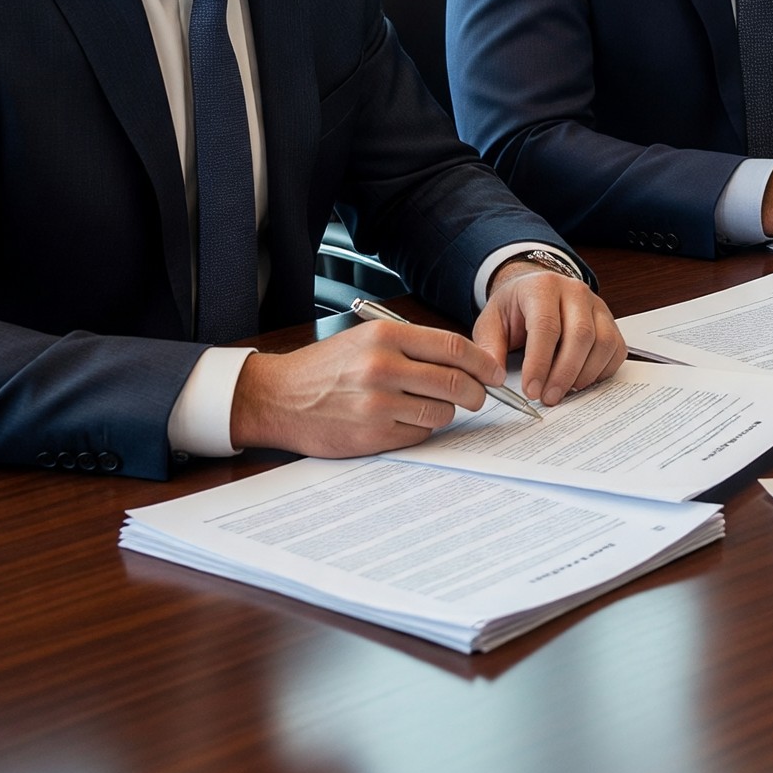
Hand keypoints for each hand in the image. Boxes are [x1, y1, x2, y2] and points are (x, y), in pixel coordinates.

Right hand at [230, 321, 498, 456]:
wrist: (276, 398)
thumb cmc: (325, 368)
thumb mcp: (366, 340)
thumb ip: (413, 346)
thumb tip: (467, 362)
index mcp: (385, 337)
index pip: (454, 348)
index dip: (483, 363)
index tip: (495, 373)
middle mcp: (382, 367)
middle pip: (455, 382)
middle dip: (476, 393)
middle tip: (477, 397)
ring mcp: (377, 404)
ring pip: (441, 413)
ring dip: (445, 413)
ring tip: (428, 407)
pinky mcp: (371, 435)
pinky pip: (418, 435)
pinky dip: (419, 430)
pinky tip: (401, 422)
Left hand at [475, 262, 625, 406]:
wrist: (535, 291)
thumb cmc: (514, 308)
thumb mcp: (491, 323)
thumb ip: (490, 349)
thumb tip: (494, 380)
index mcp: (542, 287)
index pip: (546, 325)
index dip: (539, 362)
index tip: (530, 390)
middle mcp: (575, 291)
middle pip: (580, 335)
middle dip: (564, 373)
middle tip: (548, 398)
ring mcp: (597, 306)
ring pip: (603, 343)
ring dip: (584, 375)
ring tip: (563, 392)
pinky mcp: (611, 322)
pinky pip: (616, 350)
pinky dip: (601, 372)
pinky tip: (580, 382)